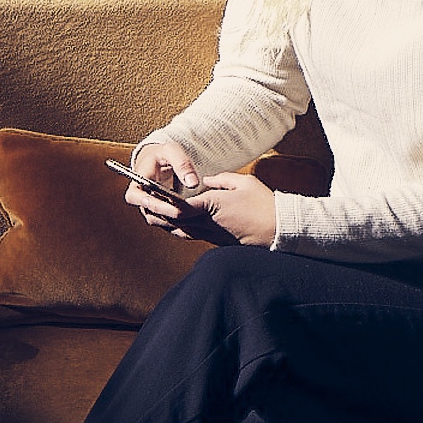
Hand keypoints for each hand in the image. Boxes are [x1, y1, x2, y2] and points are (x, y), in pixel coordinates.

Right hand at [126, 137, 202, 226]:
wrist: (158, 160)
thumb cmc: (162, 154)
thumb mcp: (171, 151)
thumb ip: (182, 164)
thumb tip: (192, 183)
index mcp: (137, 183)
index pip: (139, 199)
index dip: (157, 206)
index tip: (177, 208)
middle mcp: (141, 199)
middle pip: (151, 214)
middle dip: (170, 216)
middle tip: (189, 215)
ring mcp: (150, 207)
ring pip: (160, 221)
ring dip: (175, 222)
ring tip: (194, 219)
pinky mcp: (160, 212)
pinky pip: (168, 221)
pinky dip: (180, 222)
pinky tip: (195, 220)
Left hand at [128, 142, 278, 248]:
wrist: (279, 229)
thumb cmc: (264, 204)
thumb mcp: (244, 182)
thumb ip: (221, 179)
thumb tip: (205, 181)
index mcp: (211, 205)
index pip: (178, 206)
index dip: (163, 201)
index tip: (152, 193)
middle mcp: (207, 223)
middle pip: (174, 221)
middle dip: (157, 214)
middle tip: (144, 207)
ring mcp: (212, 235)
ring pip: (181, 232)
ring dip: (166, 225)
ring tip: (154, 217)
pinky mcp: (217, 242)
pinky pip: (193, 236)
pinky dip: (180, 231)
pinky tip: (177, 226)